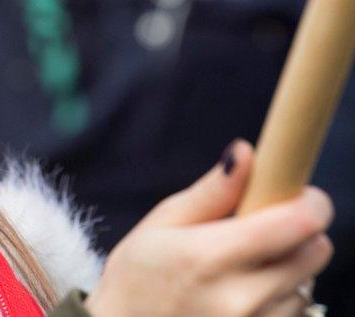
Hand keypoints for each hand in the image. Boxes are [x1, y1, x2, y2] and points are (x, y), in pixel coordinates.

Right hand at [85, 140, 332, 316]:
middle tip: (264, 229)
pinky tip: (244, 297)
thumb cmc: (136, 278)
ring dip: (288, 269)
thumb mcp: (160, 225)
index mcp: (211, 256)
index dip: (309, 201)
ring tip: (244, 269)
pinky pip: (294, 313)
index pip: (300, 222)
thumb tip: (244, 152)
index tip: (296, 194)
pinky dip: (279, 299)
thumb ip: (211, 192)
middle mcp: (240, 297)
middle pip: (316, 251)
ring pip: (307, 283)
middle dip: (299, 232)